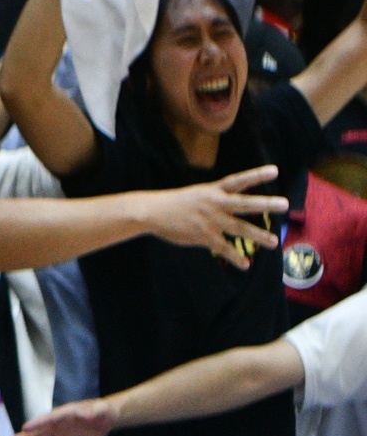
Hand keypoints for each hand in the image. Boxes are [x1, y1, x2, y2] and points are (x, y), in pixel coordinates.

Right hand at [9, 397, 115, 435]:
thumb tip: (83, 414)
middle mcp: (56, 427)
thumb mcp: (98, 411)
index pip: (47, 419)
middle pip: (37, 434)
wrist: (104, 420)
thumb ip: (90, 413)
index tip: (24, 427)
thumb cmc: (100, 412)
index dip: (36, 423)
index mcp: (62, 416)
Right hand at [141, 166, 286, 266]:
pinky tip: (245, 264)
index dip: (256, 175)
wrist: (151, 212)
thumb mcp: (195, 196)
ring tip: (274, 243)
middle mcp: (214, 204)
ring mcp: (210, 221)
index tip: (274, 171)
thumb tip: (228, 213)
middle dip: (265, 204)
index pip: (238, 181)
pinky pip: (224, 248)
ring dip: (259, 236)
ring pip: (240, 228)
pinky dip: (235, 257)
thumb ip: (214, 202)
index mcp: (212, 191)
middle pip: (245, 203)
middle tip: (284, 204)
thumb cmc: (172, 204)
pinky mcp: (204, 236)